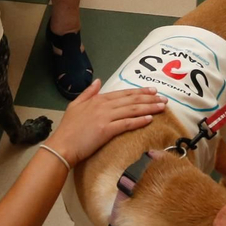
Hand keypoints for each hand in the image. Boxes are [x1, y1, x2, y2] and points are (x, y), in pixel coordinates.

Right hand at [45, 82, 165, 165]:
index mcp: (97, 100)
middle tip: (164, 98)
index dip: (139, 92)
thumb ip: (88, 92)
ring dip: (149, 108)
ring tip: (162, 107)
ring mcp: (105, 117)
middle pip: (131, 100)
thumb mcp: (75, 105)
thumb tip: (97, 81)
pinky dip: (139, 121)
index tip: (152, 91)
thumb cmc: (68, 128)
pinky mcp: (106, 130)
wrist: (62, 145)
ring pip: (132, 110)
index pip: (123, 93)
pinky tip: (150, 119)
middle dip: (149, 98)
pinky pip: (126, 124)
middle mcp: (103, 106)